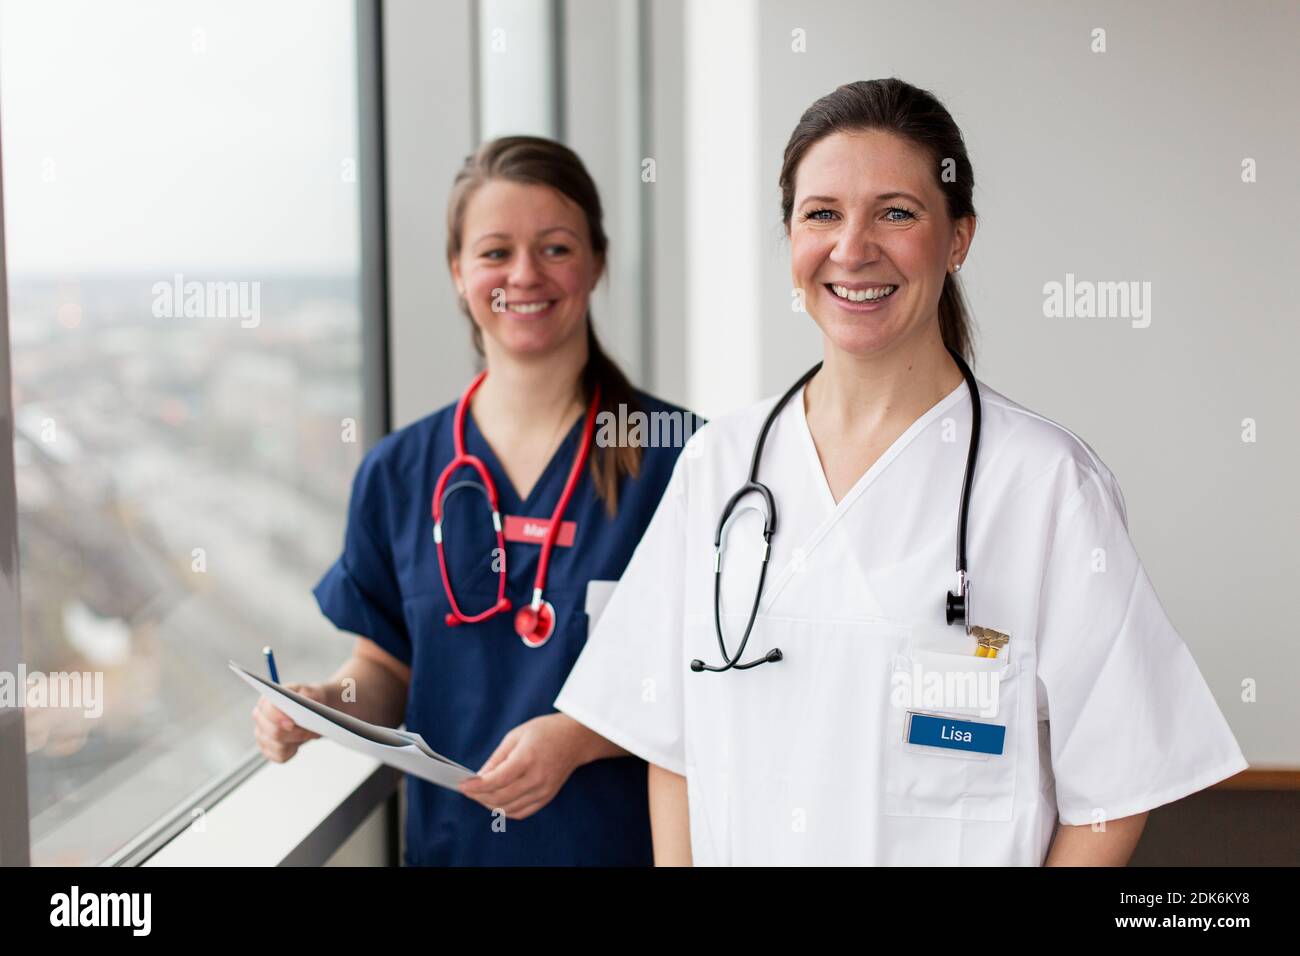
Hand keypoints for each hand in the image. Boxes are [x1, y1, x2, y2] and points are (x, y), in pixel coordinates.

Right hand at [252, 682, 327, 762]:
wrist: (310, 711)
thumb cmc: (307, 699)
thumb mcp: (310, 691)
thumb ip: (307, 694)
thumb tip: (305, 701)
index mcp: (266, 701)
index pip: (268, 711)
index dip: (278, 718)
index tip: (292, 724)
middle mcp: (260, 718)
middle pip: (273, 732)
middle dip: (295, 733)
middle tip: (311, 730)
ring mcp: (262, 735)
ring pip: (278, 746)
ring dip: (297, 742)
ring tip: (310, 734)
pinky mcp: (268, 749)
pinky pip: (280, 757)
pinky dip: (292, 752)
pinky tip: (298, 744)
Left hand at [458, 713, 589, 819]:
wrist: (576, 739)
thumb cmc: (545, 732)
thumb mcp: (516, 736)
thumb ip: (497, 758)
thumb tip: (479, 777)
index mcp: (527, 758)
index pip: (497, 780)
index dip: (476, 786)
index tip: (462, 786)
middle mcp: (536, 778)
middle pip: (500, 798)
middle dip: (479, 796)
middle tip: (468, 790)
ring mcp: (543, 790)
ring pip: (509, 808)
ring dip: (490, 804)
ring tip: (480, 795)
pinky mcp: (546, 797)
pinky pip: (521, 812)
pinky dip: (505, 810)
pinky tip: (497, 801)